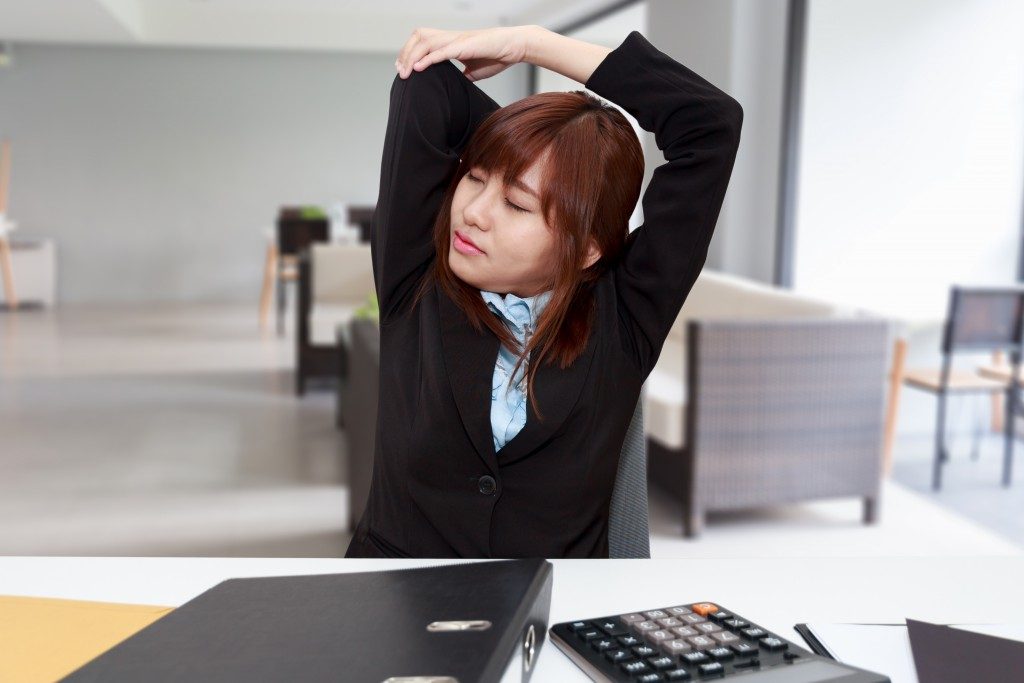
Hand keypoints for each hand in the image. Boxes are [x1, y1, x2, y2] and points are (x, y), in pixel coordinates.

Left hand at [395, 26, 537, 81]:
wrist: (513, 47)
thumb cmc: (496, 56)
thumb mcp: (474, 71)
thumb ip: (462, 76)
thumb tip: (455, 87)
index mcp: (450, 43)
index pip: (422, 43)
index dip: (409, 54)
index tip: (403, 70)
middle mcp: (449, 38)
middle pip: (418, 38)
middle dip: (405, 54)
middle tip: (400, 72)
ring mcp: (455, 40)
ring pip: (425, 43)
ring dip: (412, 57)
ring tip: (405, 73)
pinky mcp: (463, 46)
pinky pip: (441, 51)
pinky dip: (427, 59)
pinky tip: (418, 68)